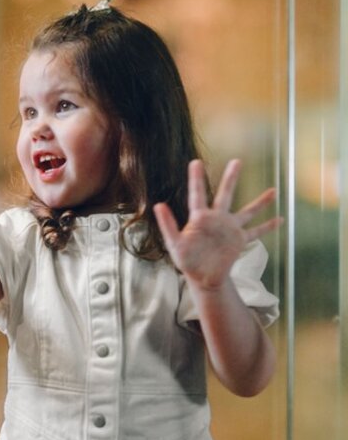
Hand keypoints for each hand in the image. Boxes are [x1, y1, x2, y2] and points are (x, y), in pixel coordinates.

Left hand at [154, 159, 282, 290]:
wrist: (202, 278)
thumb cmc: (186, 261)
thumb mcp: (174, 244)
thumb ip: (168, 225)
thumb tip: (158, 205)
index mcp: (199, 218)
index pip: (197, 195)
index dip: (196, 179)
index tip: (196, 162)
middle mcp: (216, 219)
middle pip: (225, 194)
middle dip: (231, 178)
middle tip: (237, 161)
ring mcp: (229, 229)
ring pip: (247, 211)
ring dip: (260, 202)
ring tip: (274, 190)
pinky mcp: (239, 241)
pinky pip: (256, 232)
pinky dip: (268, 226)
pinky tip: (281, 219)